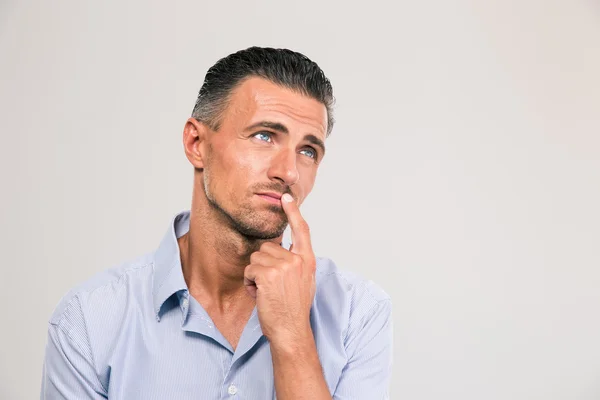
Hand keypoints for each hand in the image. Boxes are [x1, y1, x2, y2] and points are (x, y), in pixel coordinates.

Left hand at [244, 193, 316, 344]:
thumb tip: (283, 250)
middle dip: (262, 265)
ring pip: (256, 258)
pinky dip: (250, 284)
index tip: (285, 197)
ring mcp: (284, 266)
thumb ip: (295, 263)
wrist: (291, 330)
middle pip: (267, 247)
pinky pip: (250, 270)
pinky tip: (259, 295)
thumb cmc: (293, 309)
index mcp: (307, 260)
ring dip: (255, 275)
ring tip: (266, 292)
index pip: (302, 230)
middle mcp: (298, 260)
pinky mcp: (269, 274)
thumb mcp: (302, 281)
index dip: (293, 212)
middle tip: (271, 286)